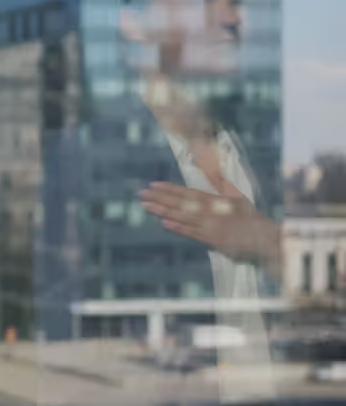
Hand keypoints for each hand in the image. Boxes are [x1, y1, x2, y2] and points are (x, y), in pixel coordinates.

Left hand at [138, 181, 280, 268]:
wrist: (265, 237)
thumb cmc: (250, 217)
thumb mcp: (236, 196)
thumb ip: (221, 183)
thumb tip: (214, 166)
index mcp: (215, 200)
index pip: (187, 192)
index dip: (169, 188)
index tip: (153, 184)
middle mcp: (210, 210)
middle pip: (180, 202)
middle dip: (159, 197)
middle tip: (141, 193)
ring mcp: (210, 225)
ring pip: (182, 216)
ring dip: (162, 211)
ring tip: (145, 206)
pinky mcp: (212, 239)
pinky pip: (191, 232)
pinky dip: (177, 227)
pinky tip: (163, 223)